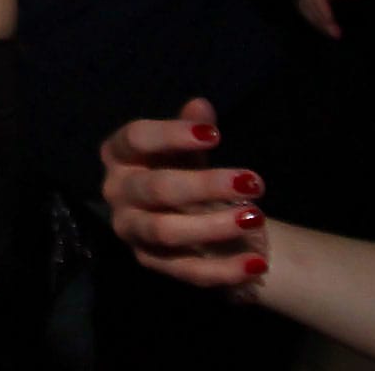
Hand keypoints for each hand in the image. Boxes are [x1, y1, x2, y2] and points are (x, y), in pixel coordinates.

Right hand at [101, 98, 270, 287]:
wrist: (188, 220)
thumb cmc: (183, 173)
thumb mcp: (189, 150)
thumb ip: (193, 129)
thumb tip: (200, 105)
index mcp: (120, 156)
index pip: (136, 139)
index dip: (172, 135)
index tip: (216, 135)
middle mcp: (117, 192)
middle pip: (155, 188)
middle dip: (205, 185)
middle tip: (253, 182)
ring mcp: (131, 231)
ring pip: (166, 231)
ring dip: (214, 227)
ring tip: (256, 218)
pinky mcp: (151, 263)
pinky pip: (186, 269)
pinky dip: (223, 269)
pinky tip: (257, 262)